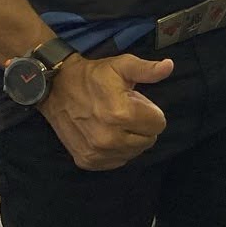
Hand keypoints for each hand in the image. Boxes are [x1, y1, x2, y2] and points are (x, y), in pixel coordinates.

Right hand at [40, 53, 172, 170]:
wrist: (56, 89)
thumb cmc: (93, 76)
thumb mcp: (122, 65)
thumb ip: (147, 70)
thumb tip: (169, 66)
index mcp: (122, 114)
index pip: (159, 124)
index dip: (151, 112)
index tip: (137, 103)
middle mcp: (110, 138)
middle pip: (148, 140)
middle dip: (142, 126)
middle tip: (126, 111)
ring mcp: (97, 152)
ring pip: (134, 153)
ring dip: (130, 139)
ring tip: (115, 122)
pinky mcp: (87, 161)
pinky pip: (117, 161)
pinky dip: (116, 150)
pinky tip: (106, 133)